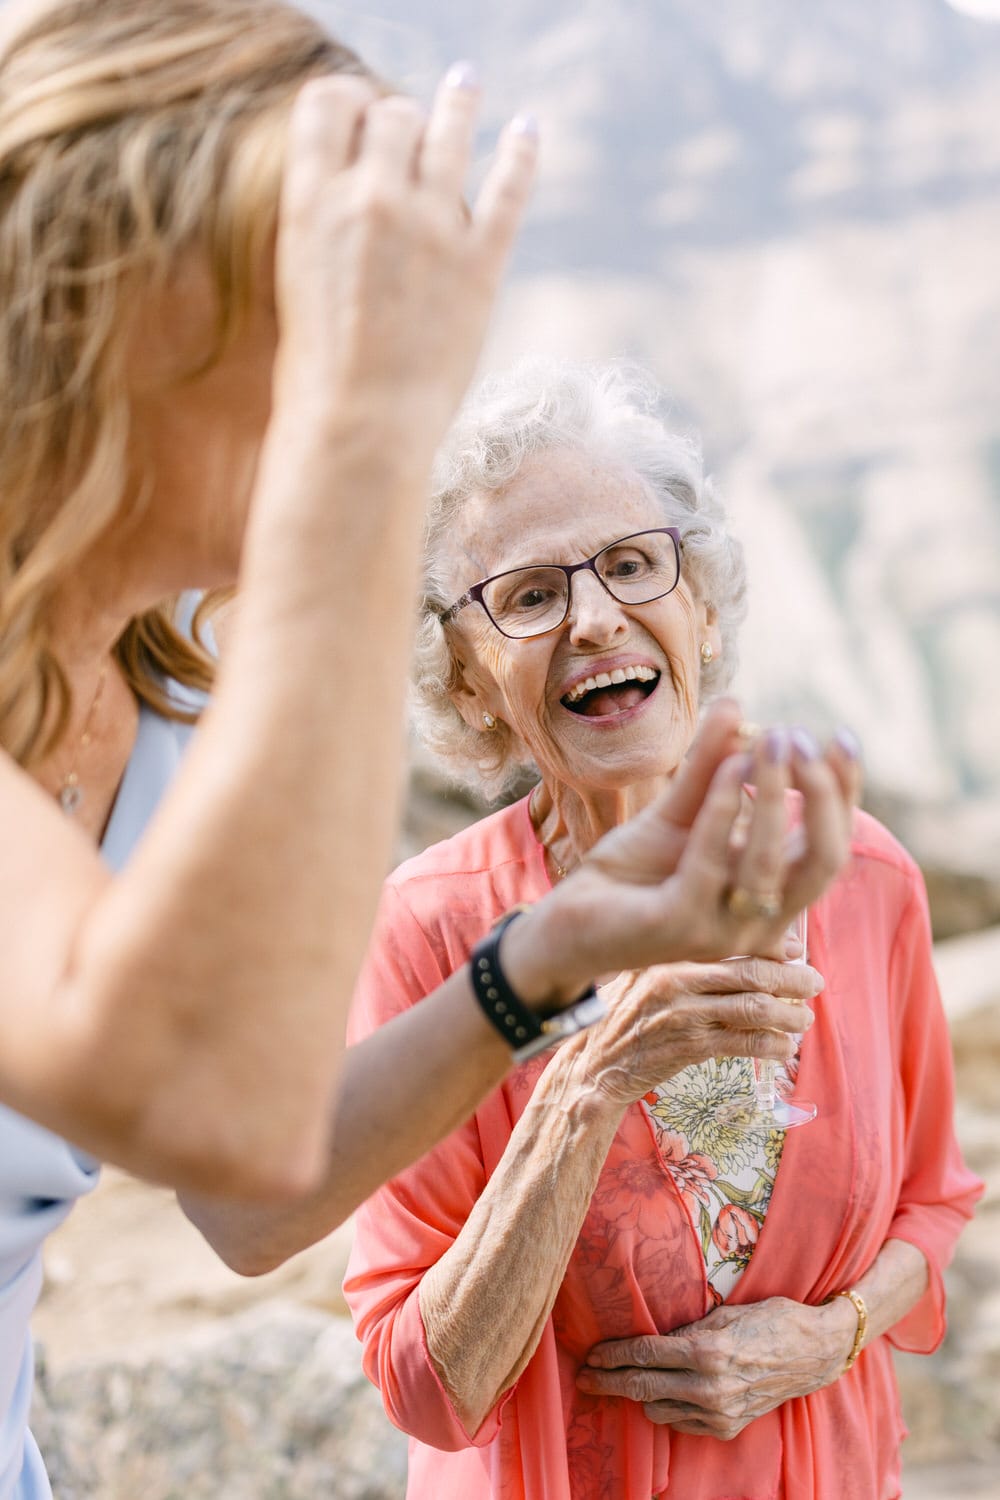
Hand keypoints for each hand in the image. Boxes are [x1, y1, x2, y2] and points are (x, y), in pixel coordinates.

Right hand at [273, 67, 536, 463]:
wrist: (362, 426)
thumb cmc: (319, 372)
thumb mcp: (299, 279)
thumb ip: (326, 224)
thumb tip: (354, 191)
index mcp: (312, 200)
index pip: (328, 103)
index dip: (348, 99)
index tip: (360, 108)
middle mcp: (371, 197)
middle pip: (393, 115)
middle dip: (400, 117)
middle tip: (408, 127)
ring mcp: (431, 226)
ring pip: (449, 132)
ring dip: (458, 104)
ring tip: (465, 84)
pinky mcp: (480, 261)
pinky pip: (509, 187)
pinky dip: (521, 152)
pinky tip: (527, 129)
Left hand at [508, 701, 860, 1004]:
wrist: (569, 922)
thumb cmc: (632, 873)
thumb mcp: (678, 810)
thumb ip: (709, 764)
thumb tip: (736, 704)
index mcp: (771, 896)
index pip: (829, 848)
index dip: (843, 794)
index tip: (843, 737)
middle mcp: (758, 921)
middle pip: (822, 860)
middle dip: (822, 794)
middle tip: (800, 737)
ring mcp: (720, 930)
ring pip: (769, 863)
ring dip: (775, 793)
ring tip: (770, 739)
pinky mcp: (677, 927)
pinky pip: (711, 866)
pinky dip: (725, 811)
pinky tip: (728, 768)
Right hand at [569, 956, 820, 1111]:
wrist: (592, 1063)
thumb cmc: (624, 1014)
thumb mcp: (645, 972)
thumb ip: (686, 958)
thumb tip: (749, 945)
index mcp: (669, 954)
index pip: (732, 940)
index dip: (773, 944)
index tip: (796, 951)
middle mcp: (677, 980)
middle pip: (752, 972)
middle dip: (792, 978)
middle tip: (814, 982)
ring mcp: (684, 1015)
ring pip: (754, 1009)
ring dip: (790, 1014)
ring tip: (804, 1019)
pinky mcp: (689, 1049)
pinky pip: (744, 1044)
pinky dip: (772, 1045)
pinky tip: (784, 1048)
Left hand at [576, 1297, 855, 1438]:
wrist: (814, 1353)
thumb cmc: (769, 1320)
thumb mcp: (724, 1313)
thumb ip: (685, 1329)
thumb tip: (648, 1336)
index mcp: (708, 1351)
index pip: (644, 1355)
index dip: (612, 1355)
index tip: (590, 1355)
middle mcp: (710, 1387)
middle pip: (642, 1387)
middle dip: (607, 1383)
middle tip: (584, 1378)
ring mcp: (719, 1413)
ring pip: (656, 1409)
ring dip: (636, 1395)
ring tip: (621, 1380)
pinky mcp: (727, 1428)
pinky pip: (680, 1423)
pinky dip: (665, 1408)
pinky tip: (659, 1393)